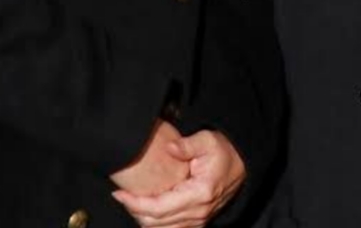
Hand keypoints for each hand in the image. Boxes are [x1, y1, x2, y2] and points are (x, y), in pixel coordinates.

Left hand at [112, 129, 245, 227]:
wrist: (242, 164)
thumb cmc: (223, 151)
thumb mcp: (207, 140)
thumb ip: (186, 145)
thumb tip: (169, 148)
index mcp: (199, 193)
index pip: (158, 207)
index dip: (135, 204)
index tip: (118, 194)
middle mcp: (199, 211)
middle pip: (157, 222)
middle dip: (134, 211)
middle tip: (121, 196)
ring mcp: (200, 219)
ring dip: (144, 219)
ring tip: (131, 203)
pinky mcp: (199, 221)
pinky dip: (156, 224)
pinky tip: (146, 211)